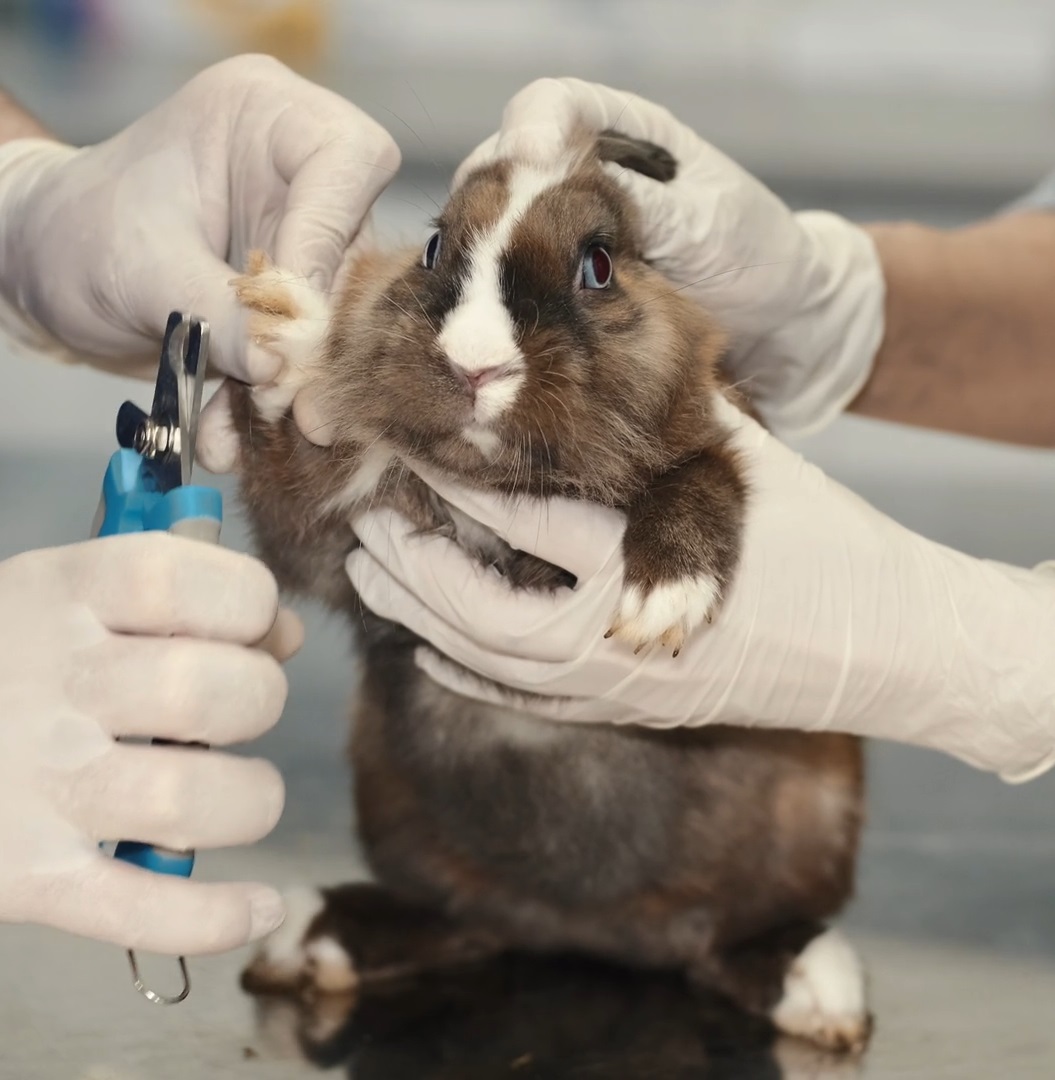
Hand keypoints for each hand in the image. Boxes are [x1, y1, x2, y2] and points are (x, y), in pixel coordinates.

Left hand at [0, 54, 399, 466]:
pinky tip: (229, 438)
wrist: (48, 273)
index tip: (291, 313)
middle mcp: (298, 176)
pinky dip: (265, 403)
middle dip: (316, 340)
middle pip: (352, 257)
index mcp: (267, 118)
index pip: (347, 161)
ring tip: (245, 431)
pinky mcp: (292, 301)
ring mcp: (299, 242)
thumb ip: (215, 312)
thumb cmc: (78, 233)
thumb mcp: (141, 268)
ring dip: (292, 387)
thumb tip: (279, 367)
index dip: (328, 241)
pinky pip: (300, 355)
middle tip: (290, 406)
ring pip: (332, 319)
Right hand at [0, 532, 301, 954]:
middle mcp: (47, 687)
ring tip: (238, 789)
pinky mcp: (24, 878)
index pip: (180, 579)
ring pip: (191, 800)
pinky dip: (215, 917)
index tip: (249, 622)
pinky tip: (259, 905)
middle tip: (234, 712)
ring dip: (250, 798)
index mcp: (56, 597)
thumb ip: (176, 599)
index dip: (246, 600)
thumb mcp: (62, 596)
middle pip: (206, 692)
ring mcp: (33, 788)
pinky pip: (141, 909)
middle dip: (258, 699)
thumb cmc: (0, 659)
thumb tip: (284, 630)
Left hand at [346, 396, 1054, 783]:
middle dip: (412, 562)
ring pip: (489, 661)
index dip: (449, 482)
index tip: (402, 447)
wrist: (890, 645)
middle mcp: (613, 630)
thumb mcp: (745, 462)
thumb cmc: (828, 542)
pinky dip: (469, 674)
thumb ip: (667, 419)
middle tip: (366, 521)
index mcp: (638, 554)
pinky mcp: (630, 711)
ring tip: (375, 579)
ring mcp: (617, 683)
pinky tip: (430, 648)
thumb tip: (611, 353)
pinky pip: (528, 701)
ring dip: (423, 620)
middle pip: (479, 604)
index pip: (517, 517)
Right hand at [455, 77, 884, 437]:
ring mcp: (564, 239)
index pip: (554, 105)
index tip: (529, 160)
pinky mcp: (559, 293)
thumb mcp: (708, 221)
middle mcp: (581, 179)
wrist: (775, 326)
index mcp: (623, 136)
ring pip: (495, 233)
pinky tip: (500, 322)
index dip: (532, 125)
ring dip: (484, 260)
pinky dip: (498, 302)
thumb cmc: (755, 255)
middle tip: (493, 245)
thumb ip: (643, 202)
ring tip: (490, 294)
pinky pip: (512, 287)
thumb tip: (570, 185)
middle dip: (488, 200)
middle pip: (502, 169)